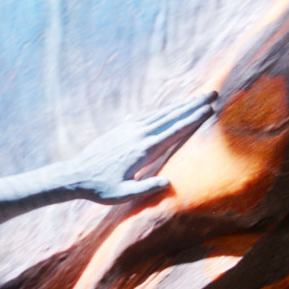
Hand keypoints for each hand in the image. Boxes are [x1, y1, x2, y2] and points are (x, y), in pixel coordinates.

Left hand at [67, 91, 215, 203]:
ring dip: (179, 106)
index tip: (208, 109)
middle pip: (171, 116)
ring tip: (196, 98)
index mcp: (143, 150)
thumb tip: (168, 183)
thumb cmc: (100, 188)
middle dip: (192, 105)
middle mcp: (138, 134)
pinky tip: (168, 109)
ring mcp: (129, 129)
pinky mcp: (121, 128)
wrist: (76, 175)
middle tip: (211, 93)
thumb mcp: (122, 194)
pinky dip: (161, 111)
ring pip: (160, 113)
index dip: (192, 119)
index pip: (174, 131)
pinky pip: (147, 116)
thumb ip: (145, 189)